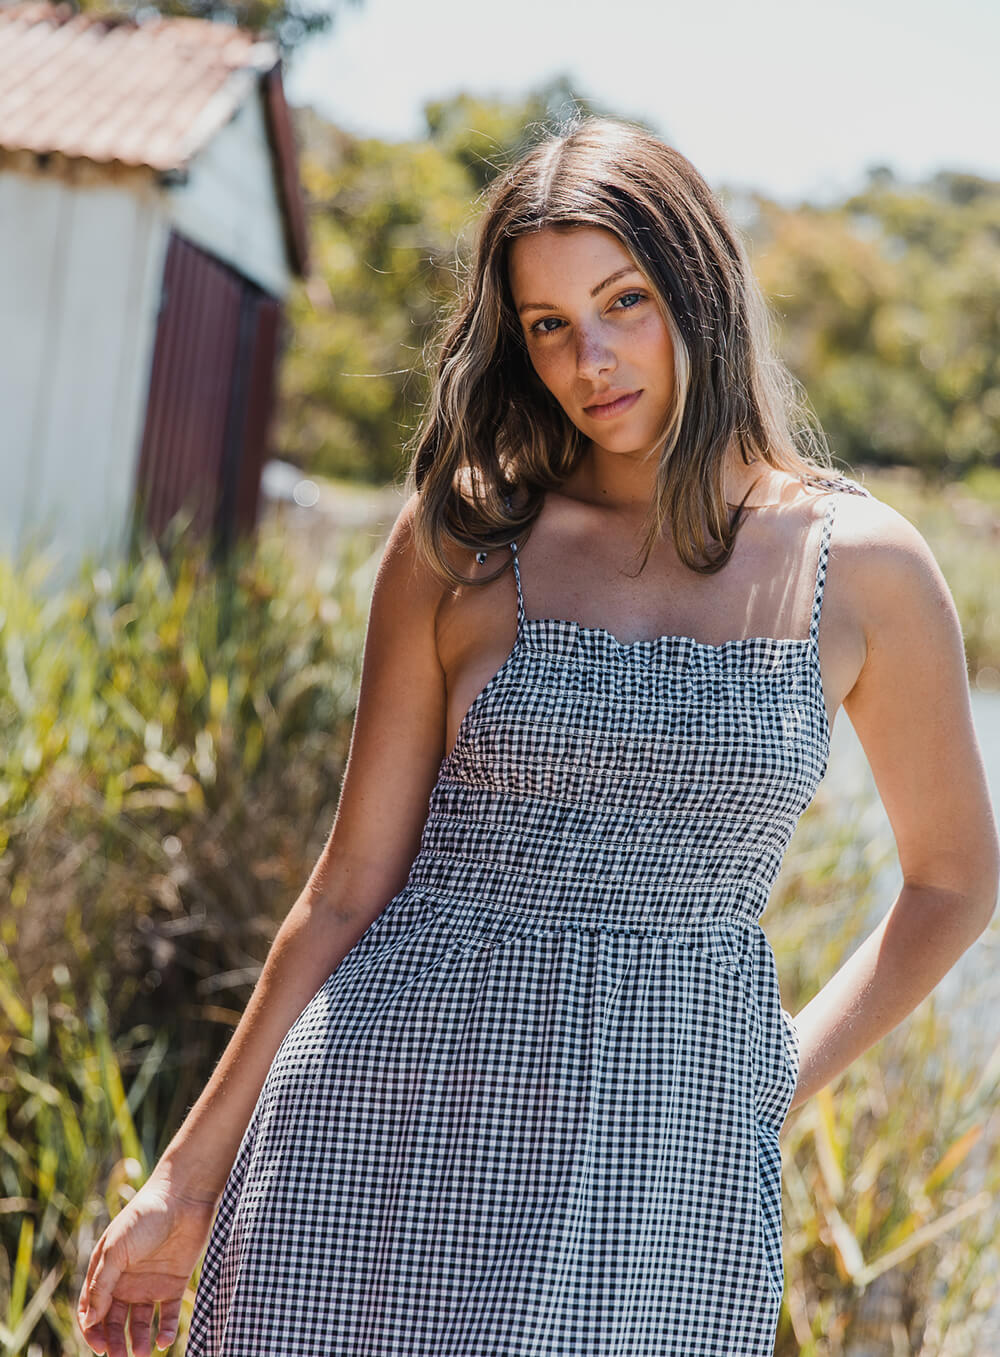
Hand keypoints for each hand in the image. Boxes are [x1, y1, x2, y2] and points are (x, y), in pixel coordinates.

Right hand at [77, 1171, 217, 1355]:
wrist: (184, 1197)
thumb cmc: (144, 1217)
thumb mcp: (116, 1249)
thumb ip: (102, 1285)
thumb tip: (89, 1321)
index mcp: (106, 1272)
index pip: (92, 1310)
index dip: (92, 1331)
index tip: (99, 1347)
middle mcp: (126, 1282)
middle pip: (114, 1321)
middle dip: (114, 1342)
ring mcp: (150, 1284)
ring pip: (140, 1323)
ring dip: (138, 1341)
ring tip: (141, 1354)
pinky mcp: (174, 1284)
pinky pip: (167, 1315)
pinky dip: (165, 1331)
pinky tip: (163, 1341)